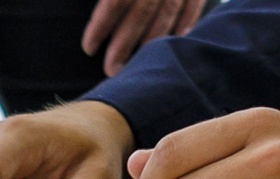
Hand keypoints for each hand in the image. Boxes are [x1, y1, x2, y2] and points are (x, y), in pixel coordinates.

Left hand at [82, 0, 206, 76]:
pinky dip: (181, 32)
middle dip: (123, 47)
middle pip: (138, 17)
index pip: (114, 2)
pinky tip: (170, 51)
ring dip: (149, 47)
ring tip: (137, 69)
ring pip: (165, 20)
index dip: (100, 27)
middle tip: (111, 70)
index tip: (89, 49)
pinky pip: (190, 14)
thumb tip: (98, 6)